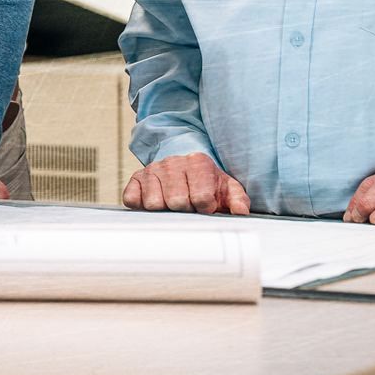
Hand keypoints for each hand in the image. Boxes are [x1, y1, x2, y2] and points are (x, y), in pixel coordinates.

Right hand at [121, 153, 250, 214]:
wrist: (183, 167)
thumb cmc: (207, 183)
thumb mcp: (227, 188)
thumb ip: (238, 200)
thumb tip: (241, 212)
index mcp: (198, 162)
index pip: (201, 197)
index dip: (205, 209)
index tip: (207, 206)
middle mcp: (173, 163)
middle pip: (176, 202)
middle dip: (185, 210)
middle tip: (189, 207)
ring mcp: (152, 170)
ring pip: (154, 204)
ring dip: (164, 210)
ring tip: (173, 205)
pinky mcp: (135, 179)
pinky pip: (133, 200)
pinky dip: (142, 207)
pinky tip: (156, 203)